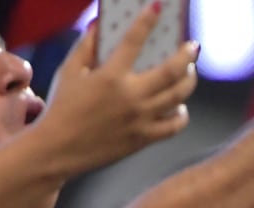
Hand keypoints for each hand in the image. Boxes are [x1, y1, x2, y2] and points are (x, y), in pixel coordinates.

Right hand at [38, 11, 198, 172]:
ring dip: (189, 81)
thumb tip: (100, 23)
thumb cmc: (63, 106)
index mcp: (109, 77)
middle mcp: (130, 97)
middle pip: (171, 72)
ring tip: (190, 71)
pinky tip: (179, 105)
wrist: (59, 148)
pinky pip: (175, 125)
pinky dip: (182, 113)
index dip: (147, 22)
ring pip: (179, 97)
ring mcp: (141, 119)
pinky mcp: (145, 138)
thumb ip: (86, 46)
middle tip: (193, 46)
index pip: (134, 42)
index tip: (159, 7)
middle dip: (187, 56)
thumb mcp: (69, 71)